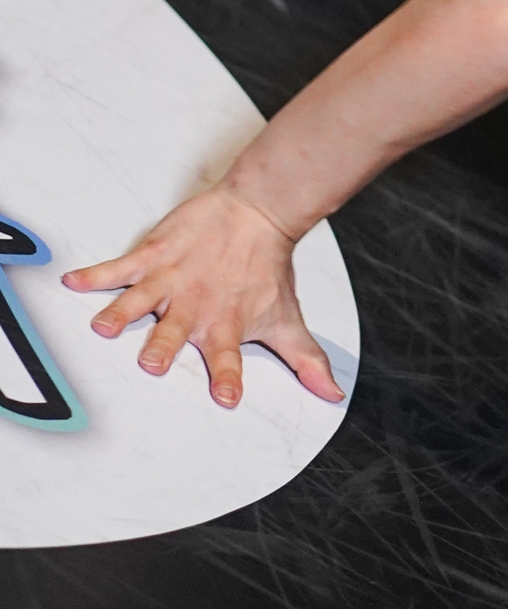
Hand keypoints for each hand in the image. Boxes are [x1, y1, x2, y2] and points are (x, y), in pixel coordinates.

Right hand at [62, 186, 343, 410]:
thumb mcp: (287, 318)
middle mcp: (196, 305)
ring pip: (142, 300)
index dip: (226, 376)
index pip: (227, 358)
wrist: (259, 211)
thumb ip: (306, 360)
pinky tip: (74, 281)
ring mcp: (172, 279)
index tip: (226, 397)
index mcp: (225, 324)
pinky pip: (120, 266)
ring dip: (123, 313)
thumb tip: (332, 394)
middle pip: (175, 332)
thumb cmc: (268, 270)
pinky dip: (95, 274)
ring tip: (104, 326)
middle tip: (152, 363)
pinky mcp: (155, 254)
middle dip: (163, 348)